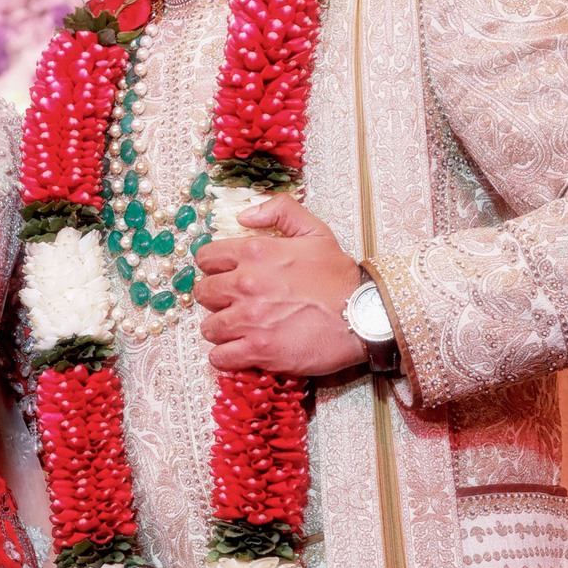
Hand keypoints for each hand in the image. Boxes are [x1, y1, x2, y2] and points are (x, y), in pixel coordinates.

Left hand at [194, 195, 365, 377]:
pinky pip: (219, 357)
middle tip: (233, 304)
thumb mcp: (315, 230)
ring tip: (238, 330)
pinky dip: (225, 356)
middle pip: (203, 293)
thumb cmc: (340, 276)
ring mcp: (249, 319)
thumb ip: (280, 211)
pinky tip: (240, 351)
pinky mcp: (258, 350)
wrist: (363, 315)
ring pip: (208, 327)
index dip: (214, 267)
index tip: (225, 276)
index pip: (206, 257)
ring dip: (220, 329)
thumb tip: (244, 216)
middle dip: (215, 299)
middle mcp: (245, 284)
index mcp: (255, 252)